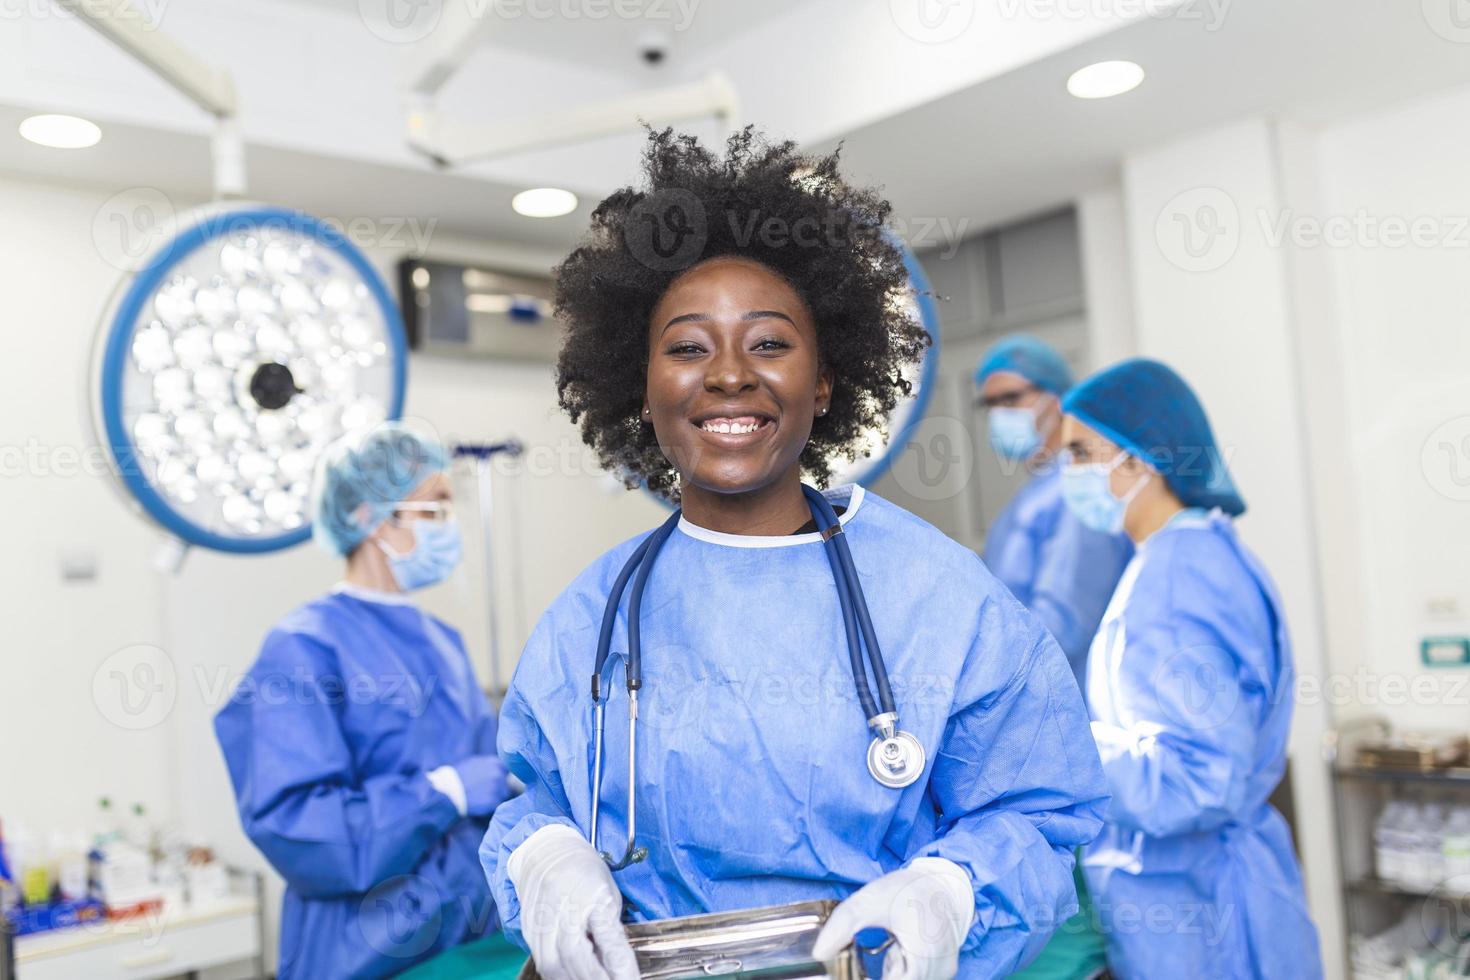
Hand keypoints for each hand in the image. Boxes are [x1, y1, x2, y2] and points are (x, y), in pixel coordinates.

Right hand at [453, 755, 508, 816]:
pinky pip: (497, 806)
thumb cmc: (457, 778)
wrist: (448, 793)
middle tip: (484, 793)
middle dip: (498, 789)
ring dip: (495, 798)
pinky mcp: (494, 801)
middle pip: (505, 784)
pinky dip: (490, 807)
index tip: (493, 782)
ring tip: (480, 799)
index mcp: (494, 762)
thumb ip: (488, 765)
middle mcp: (498, 774)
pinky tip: (479, 805)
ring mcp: (497, 788)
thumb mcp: (473, 763)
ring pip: (503, 796)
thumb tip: (498, 768)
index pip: (506, 770)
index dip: (500, 777)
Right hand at [508, 824, 638, 979]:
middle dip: (595, 979)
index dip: (620, 968)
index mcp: (591, 896)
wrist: (547, 852)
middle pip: (576, 958)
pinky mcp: (528, 930)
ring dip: (574, 979)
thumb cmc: (585, 872)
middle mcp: (562, 908)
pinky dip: (557, 974)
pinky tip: (571, 976)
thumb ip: (611, 931)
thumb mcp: (609, 895)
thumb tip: (619, 967)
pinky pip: (541, 961)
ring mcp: (541, 920)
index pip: (608, 941)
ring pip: (554, 965)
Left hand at [812, 858, 974, 979]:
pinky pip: (916, 977)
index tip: (856, 971)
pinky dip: (903, 969)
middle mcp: (940, 968)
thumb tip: (820, 952)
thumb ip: (842, 926)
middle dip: (884, 973)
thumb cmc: (907, 890)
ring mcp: (945, 970)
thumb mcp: (869, 901)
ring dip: (894, 971)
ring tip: (895, 944)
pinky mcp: (945, 968)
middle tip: (885, 947)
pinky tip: (901, 947)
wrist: (940, 881)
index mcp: (923, 954)